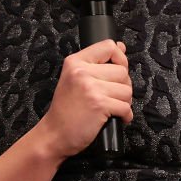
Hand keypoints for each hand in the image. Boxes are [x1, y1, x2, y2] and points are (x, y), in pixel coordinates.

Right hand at [39, 39, 133, 158]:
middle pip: (122, 71)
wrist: (54, 135)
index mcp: (75, 62)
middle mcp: (82, 72)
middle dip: (123, 86)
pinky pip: (126, 107)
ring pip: (127, 90)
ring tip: (110, 108)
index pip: (108, 46)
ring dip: (124, 102)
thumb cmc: (67, 109)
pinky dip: (125, 116)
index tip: (117, 71)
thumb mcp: (75, 79)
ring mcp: (91, 88)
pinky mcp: (99, 104)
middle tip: (110, 97)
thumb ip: (98, 62)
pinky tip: (115, 118)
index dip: (120, 58)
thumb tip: (121, 46)